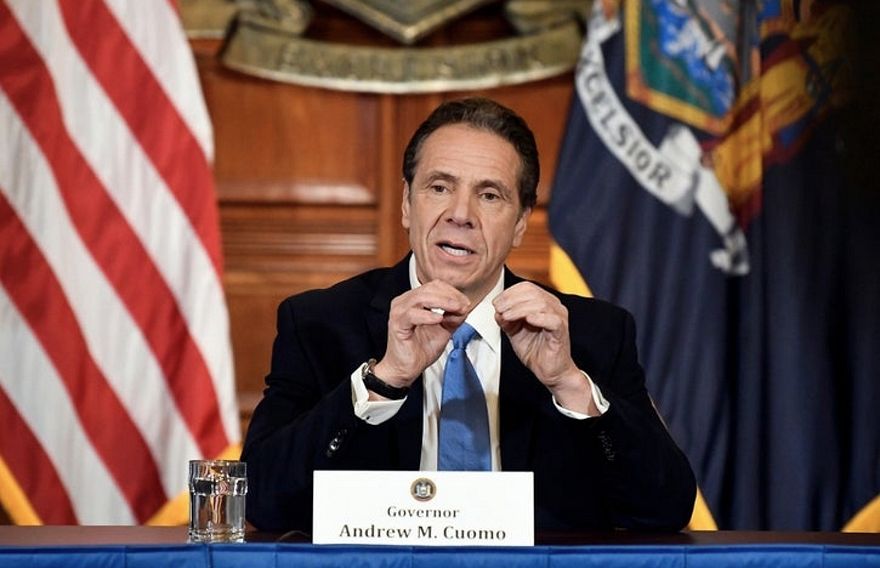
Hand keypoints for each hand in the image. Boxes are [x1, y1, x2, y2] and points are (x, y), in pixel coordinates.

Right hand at [373, 280, 469, 388]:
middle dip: (450, 296)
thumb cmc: (420, 349)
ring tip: (455, 309)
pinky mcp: (397, 324)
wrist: (406, 369)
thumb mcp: (444, 330)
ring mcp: (399, 312)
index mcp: (414, 299)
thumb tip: (464, 307)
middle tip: (463, 305)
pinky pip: (412, 314)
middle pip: (429, 288)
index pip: (435, 286)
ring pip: (421, 297)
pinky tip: (439, 319)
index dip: (452, 292)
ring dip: (442, 302)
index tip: (466, 303)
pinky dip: (428, 315)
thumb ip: (453, 317)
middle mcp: (404, 302)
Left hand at [493, 282, 594, 412]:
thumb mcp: (514, 332)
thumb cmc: (535, 350)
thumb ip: (506, 320)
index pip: (526, 287)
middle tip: (499, 309)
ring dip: (519, 309)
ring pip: (541, 304)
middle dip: (511, 300)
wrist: (549, 371)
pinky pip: (552, 320)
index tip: (496, 304)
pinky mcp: (561, 331)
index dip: (509, 293)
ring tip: (507, 317)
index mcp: (544, 302)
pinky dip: (538, 318)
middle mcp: (554, 306)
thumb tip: (497, 311)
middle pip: (532, 292)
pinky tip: (527, 320)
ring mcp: (559, 318)